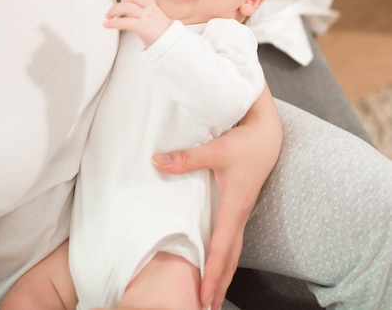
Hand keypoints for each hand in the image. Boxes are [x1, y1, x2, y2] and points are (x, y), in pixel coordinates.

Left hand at [104, 0, 171, 46]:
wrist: (171, 44)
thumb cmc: (160, 33)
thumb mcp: (154, 18)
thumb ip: (144, 10)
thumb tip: (133, 5)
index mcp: (153, 7)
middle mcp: (150, 10)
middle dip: (121, 0)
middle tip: (113, 10)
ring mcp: (147, 18)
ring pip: (128, 7)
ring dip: (114, 10)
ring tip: (108, 16)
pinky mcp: (143, 28)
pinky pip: (126, 22)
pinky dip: (114, 23)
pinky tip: (108, 24)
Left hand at [152, 83, 281, 309]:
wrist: (269, 133)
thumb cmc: (245, 143)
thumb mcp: (216, 149)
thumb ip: (187, 158)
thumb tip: (157, 163)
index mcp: (235, 206)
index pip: (222, 247)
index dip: (211, 273)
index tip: (204, 297)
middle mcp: (240, 213)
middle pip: (231, 257)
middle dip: (219, 283)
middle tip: (208, 308)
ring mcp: (242, 210)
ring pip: (233, 248)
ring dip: (223, 271)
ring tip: (213, 294)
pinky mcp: (240, 204)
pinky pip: (233, 237)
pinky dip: (225, 255)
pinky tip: (217, 259)